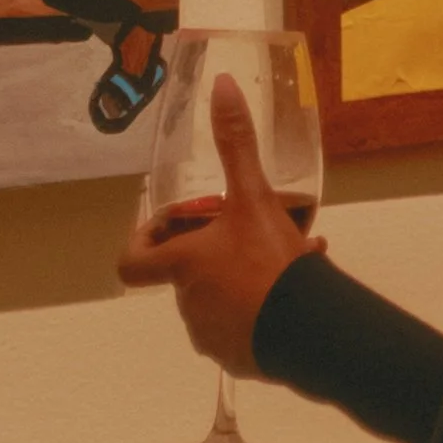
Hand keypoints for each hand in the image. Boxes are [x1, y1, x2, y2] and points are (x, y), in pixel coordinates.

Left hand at [116, 75, 320, 373]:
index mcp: (182, 266)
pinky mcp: (239, 358)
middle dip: (212, 255)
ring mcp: (211, 335)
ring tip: (281, 262)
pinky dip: (259, 312)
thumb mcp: (255, 197)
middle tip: (247, 234)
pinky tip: (293, 294)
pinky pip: (242, 330)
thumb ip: (237, 143)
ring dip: (239, 282)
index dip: (141, 242)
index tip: (166, 227)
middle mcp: (187, 304)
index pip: (132, 262)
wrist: (309, 331)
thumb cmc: (270, 263)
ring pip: (216, 302)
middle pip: (184, 276)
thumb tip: (222, 85)